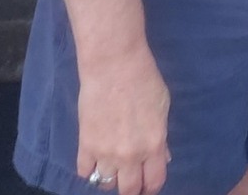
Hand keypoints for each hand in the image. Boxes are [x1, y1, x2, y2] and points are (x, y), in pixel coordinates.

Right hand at [76, 48, 171, 194]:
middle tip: (130, 180)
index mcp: (154, 144)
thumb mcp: (162, 106)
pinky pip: (84, 172)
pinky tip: (95, 157)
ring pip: (105, 184)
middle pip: (129, 190)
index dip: (151, 187)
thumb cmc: (144, 79)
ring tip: (112, 165)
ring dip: (110, 177)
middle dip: (131, 188)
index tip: (148, 185)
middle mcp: (130, 155)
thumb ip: (161, 136)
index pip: (154, 182)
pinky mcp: (85, 146)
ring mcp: (105, 153)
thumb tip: (162, 157)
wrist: (114, 65)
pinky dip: (90, 168)